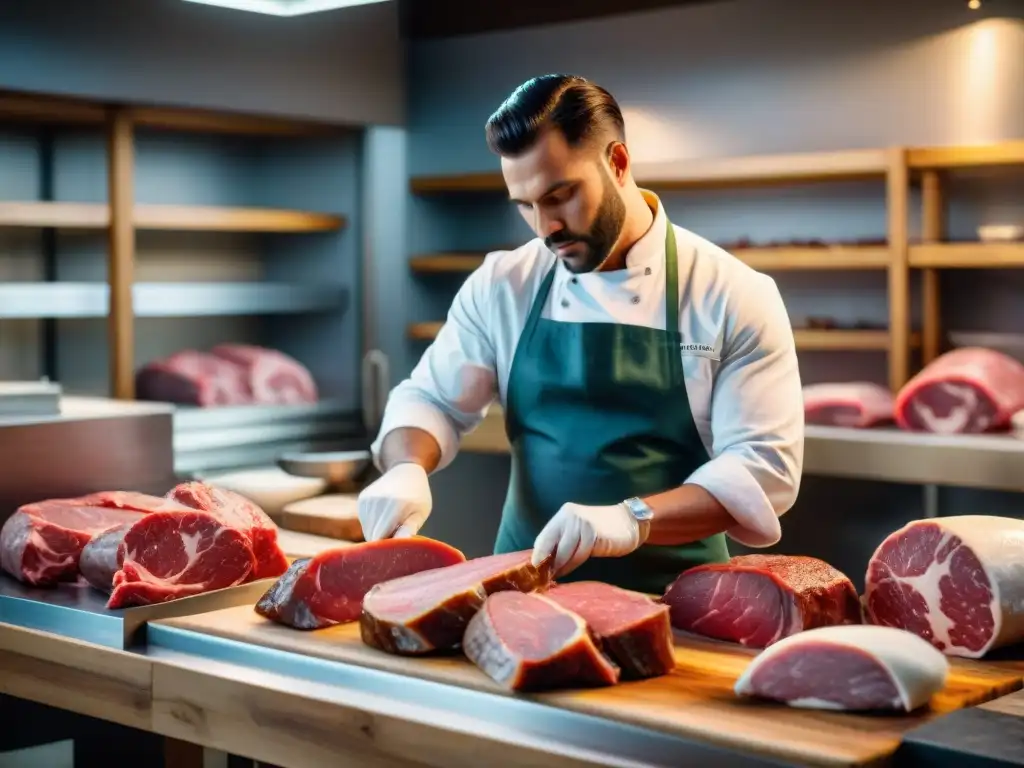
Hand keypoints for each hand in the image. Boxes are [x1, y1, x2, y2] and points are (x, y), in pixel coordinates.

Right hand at [357, 463, 431, 540]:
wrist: (406, 472)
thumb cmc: (417, 496)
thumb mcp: (420, 512)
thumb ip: (410, 528)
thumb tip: (400, 542)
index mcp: (395, 505)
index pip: (381, 538)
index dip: (389, 546)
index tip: (399, 546)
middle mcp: (378, 501)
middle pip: (373, 536)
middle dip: (384, 540)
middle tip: (398, 533)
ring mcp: (367, 500)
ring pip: (368, 530)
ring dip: (379, 532)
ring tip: (393, 523)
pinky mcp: (362, 499)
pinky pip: (365, 522)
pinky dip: (374, 524)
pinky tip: (385, 515)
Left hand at [531, 502, 645, 577]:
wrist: (629, 521)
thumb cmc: (602, 529)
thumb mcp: (579, 530)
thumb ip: (564, 540)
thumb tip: (545, 561)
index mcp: (564, 515)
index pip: (543, 537)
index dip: (537, 555)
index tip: (533, 570)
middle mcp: (570, 516)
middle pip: (550, 545)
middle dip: (546, 563)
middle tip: (543, 578)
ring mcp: (582, 525)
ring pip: (564, 552)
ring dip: (559, 567)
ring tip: (555, 577)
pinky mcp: (593, 534)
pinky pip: (578, 555)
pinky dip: (571, 566)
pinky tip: (568, 571)